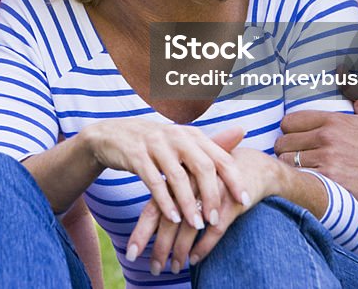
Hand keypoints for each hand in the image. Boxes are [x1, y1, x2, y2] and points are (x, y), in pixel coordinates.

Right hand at [83, 119, 245, 232]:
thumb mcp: (183, 140)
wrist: (113, 134)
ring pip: (177, 177)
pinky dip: (165, 202)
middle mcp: (176, 136)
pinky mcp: (136, 155)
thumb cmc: (156, 143)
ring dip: (188, 204)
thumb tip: (243, 131)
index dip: (234, 179)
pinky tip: (173, 218)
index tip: (245, 202)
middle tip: (215, 220)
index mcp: (191, 134)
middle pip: (202, 167)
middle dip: (211, 196)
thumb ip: (211, 142)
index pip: (220, 157)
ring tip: (196, 225)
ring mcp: (155, 144)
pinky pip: (153, 181)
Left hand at [126, 146, 278, 273]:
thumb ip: (168, 201)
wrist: (252, 165)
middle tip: (154, 269)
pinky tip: (195, 259)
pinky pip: (215, 229)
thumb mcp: (188, 185)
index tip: (131, 254)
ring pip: (190, 227)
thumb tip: (147, 229)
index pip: (153, 208)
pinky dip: (204, 246)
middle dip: (160, 248)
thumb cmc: (212, 178)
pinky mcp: (231, 201)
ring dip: (180, 251)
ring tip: (173, 268)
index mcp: (176, 179)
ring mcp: (211, 192)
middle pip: (169, 220)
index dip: (142, 232)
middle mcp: (190, 185)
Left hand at [274, 99, 357, 213]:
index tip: (297, 139)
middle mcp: (326, 138)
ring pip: (288, 161)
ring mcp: (326, 160)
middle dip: (287, 150)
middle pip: (284, 142)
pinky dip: (300, 181)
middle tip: (297, 157)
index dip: (290, 131)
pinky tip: (308, 182)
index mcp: (333, 121)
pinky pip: (299, 178)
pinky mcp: (328, 181)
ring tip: (302, 170)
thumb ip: (357, 92)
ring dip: (291, 167)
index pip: (289, 121)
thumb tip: (343, 70)